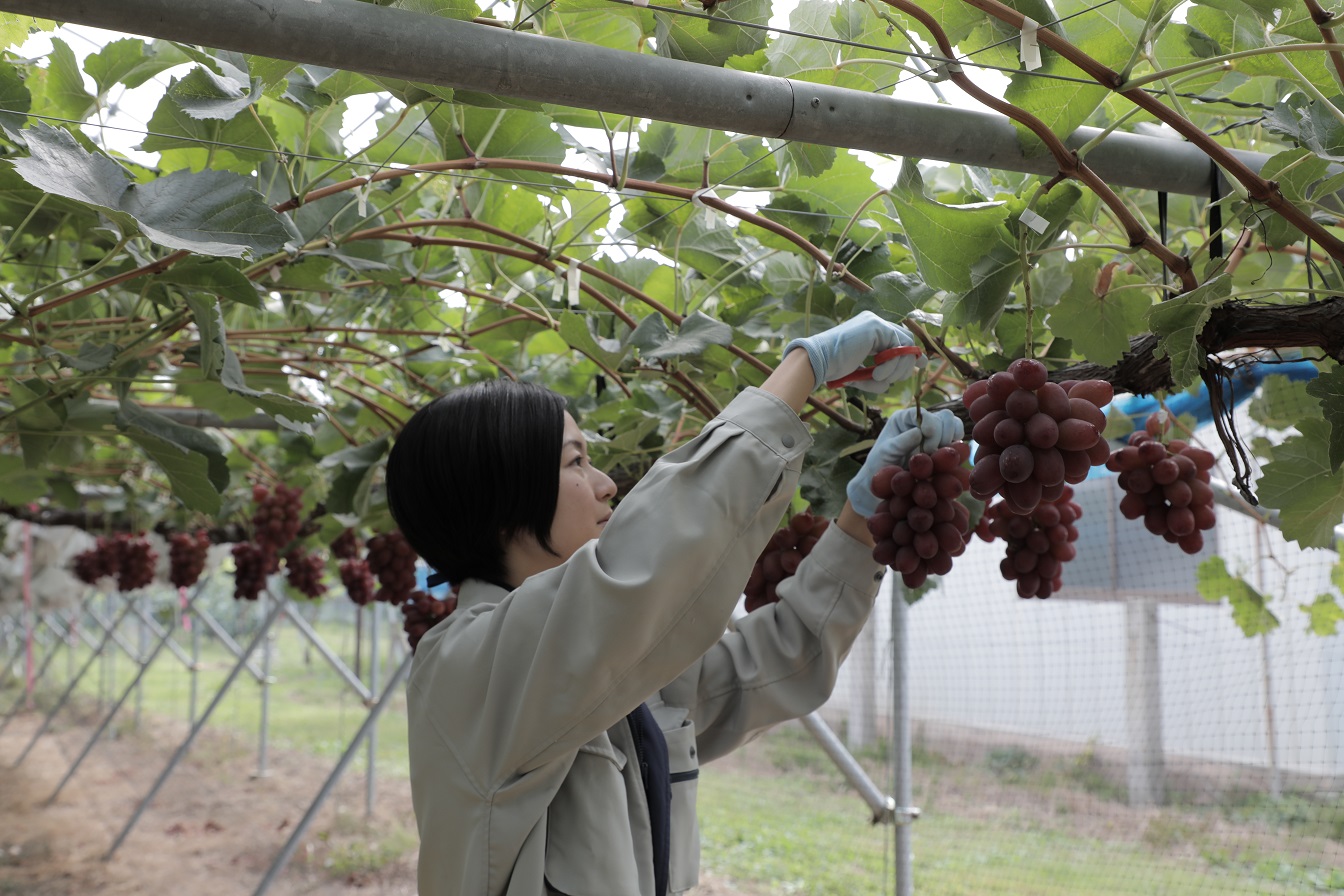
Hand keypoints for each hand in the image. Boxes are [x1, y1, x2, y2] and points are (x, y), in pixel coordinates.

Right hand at [783, 311, 917, 392]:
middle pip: (906, 343)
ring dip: (895, 370)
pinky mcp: (875, 326)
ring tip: (878, 378)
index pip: (900, 340)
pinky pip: (897, 347)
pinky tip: (876, 373)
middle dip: (903, 367)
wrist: (817, 362)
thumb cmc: (835, 369)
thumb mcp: (863, 371)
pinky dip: (890, 365)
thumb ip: (883, 371)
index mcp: (869, 332)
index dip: (911, 354)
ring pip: (904, 347)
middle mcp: (874, 324)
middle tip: (890, 380)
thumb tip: (904, 375)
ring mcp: (875, 323)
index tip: (922, 364)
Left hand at [846, 408, 964, 516]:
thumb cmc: (880, 465)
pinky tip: (945, 460)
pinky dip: (956, 448)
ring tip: (937, 456)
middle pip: (945, 416)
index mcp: (904, 418)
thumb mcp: (886, 452)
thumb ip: (901, 442)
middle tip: (930, 453)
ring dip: (950, 440)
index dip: (930, 425)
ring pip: (955, 425)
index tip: (926, 444)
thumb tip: (919, 432)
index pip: (924, 413)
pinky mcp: (943, 446)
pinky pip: (958, 440)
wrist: (887, 483)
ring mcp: (934, 433)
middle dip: (942, 435)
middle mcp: (921, 422)